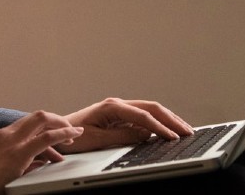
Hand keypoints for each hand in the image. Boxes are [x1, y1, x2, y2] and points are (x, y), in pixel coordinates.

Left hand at [0, 110, 83, 194]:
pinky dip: (28, 133)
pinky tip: (30, 144)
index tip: (77, 132)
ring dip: (43, 129)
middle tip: (67, 129)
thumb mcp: (21, 179)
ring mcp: (0, 134)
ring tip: (51, 146)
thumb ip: (36, 164)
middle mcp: (9, 139)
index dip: (66, 132)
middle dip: (57, 121)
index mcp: (18, 153)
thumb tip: (49, 158)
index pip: (49, 136)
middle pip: (40, 117)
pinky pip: (15, 127)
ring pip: (29, 120)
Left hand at [57, 97, 194, 153]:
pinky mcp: (120, 116)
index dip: (160, 127)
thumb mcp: (96, 140)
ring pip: (150, 110)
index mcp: (112, 106)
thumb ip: (121, 137)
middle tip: (188, 131)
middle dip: (171, 119)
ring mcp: (120, 109)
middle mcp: (117, 104)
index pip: (143, 115)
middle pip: (152, 108)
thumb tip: (144, 135)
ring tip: (184, 130)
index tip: (173, 137)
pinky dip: (159, 123)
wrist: (56, 132)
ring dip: (168, 119)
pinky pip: (144, 117)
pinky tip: (168, 130)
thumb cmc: (71, 136)